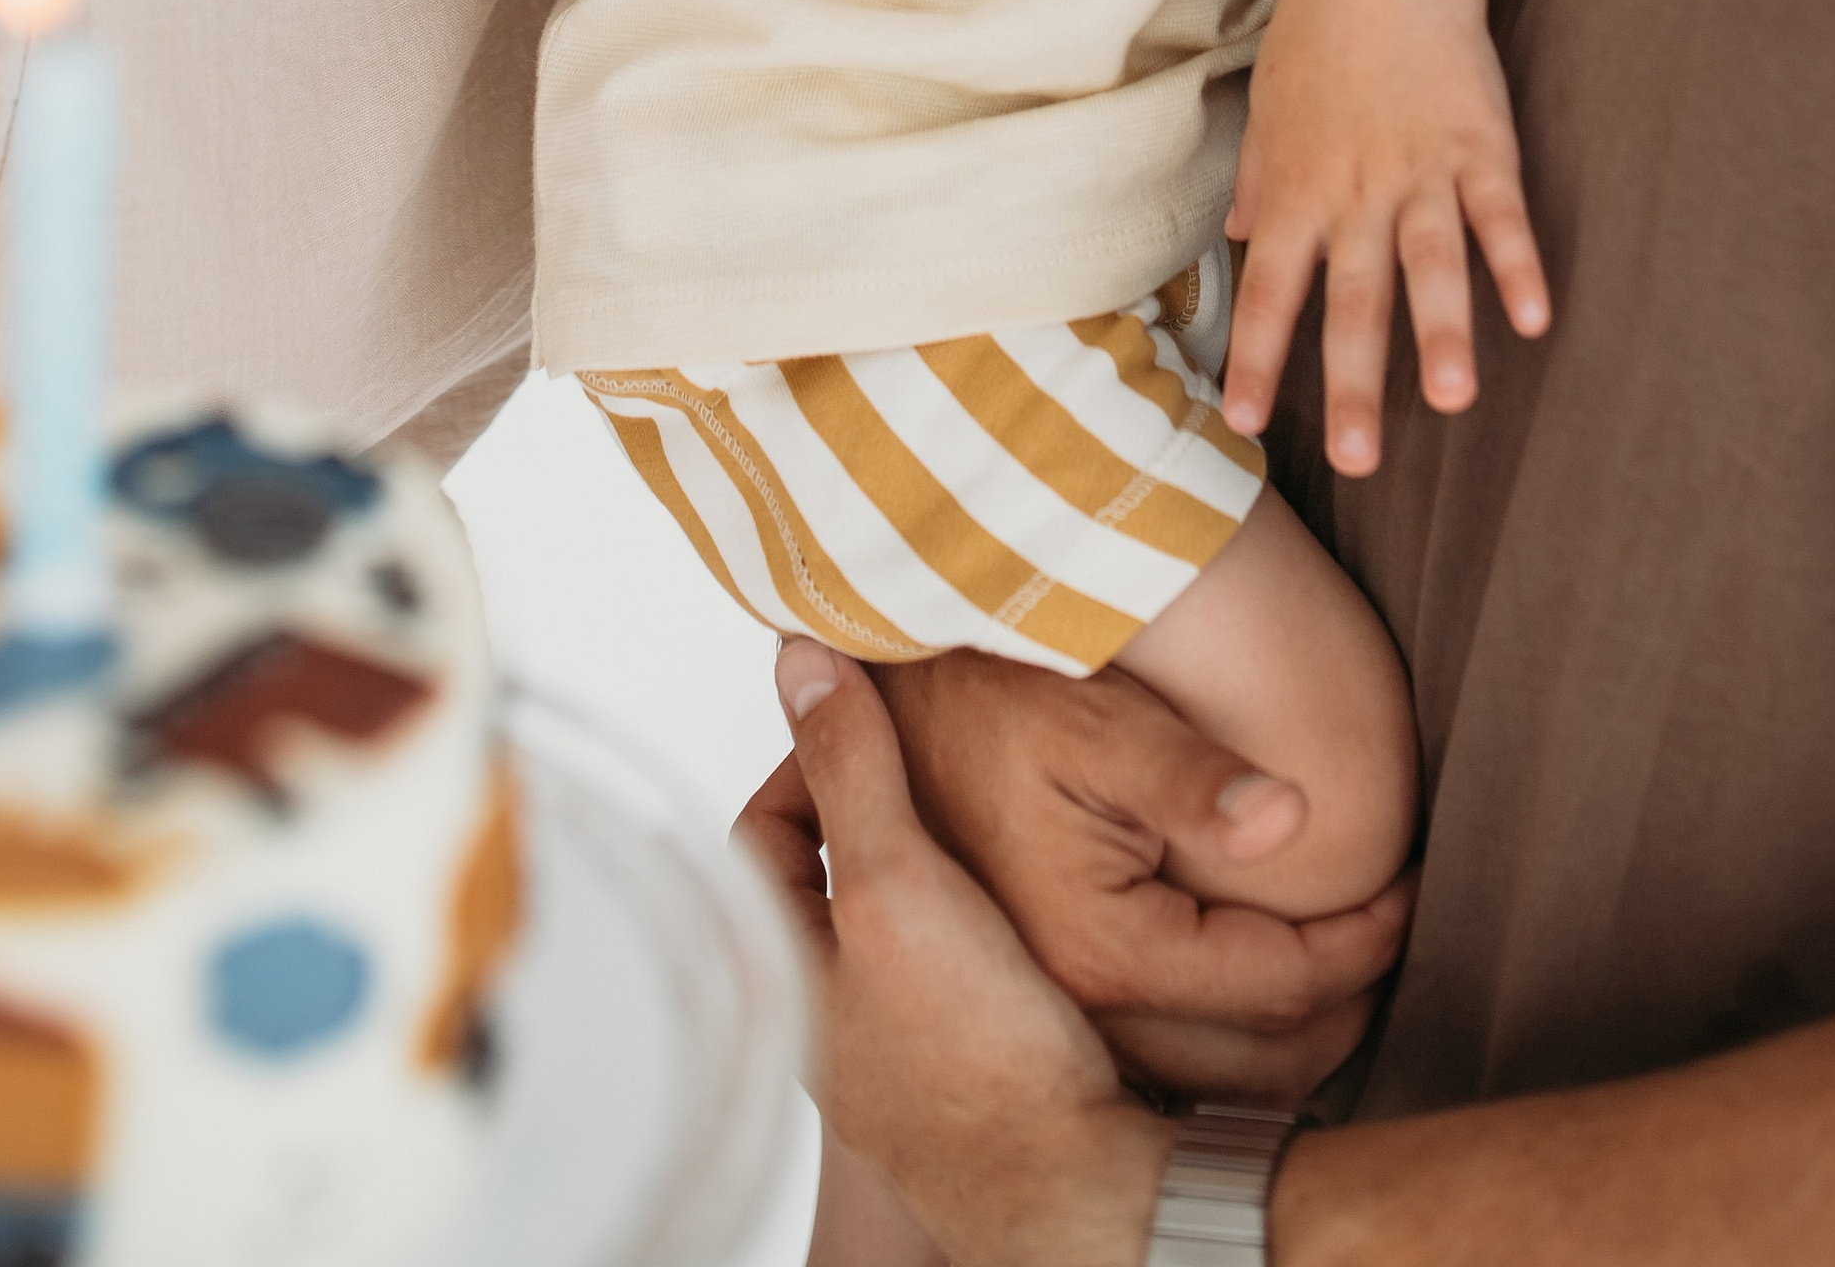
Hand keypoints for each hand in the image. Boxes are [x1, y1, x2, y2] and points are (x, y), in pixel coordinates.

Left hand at [742, 643, 1170, 1266]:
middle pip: (830, 874)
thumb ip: (849, 767)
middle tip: (936, 754)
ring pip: (898, 918)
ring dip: (937, 859)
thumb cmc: (975, 1052)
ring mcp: (898, 1052)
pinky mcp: (967, 1070)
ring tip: (990, 810)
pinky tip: (1028, 891)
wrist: (1072, 1177)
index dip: (808, 763)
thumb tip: (798, 658)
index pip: (762, 836)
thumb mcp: (895, 879)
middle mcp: (829, 1021)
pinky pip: (955, 964)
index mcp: (785, 978)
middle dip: (880, 805)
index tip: (866, 721)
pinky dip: (980, 914)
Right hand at [869, 648, 1410, 1101]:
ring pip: (1218, 1076)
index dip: (1364, 941)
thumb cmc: (994, 702)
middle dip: (1346, 1003)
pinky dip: (1233, 1036)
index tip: (1412, 887)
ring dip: (1295, 1030)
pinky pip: (1171, 1058)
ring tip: (1349, 962)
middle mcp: (1082, 1008)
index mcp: (1104, 950)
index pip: (1278, 980)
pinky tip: (1261, 983)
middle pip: (1260, 1057)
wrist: (893, 713)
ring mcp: (1061, 1019)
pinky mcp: (1050, 1006)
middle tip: (1397, 934)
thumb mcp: (1093, 725)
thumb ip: (1193, 778)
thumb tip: (1297, 815)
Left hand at [1224, 0, 1548, 472]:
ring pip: (1432, 264)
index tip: (1244, 422)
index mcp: (1296, 190)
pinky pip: (1500, 214)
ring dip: (1444, 333)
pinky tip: (1535, 317)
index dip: (1257, 356)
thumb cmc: (1316, 38)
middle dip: (1355, 383)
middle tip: (1358, 461)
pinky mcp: (1481, 146)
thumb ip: (1256, 185)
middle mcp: (1355, 193)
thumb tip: (1234, 243)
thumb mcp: (1265, 111)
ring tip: (1454, 401)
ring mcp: (1422, 171)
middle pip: (1354, 300)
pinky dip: (1518, 264)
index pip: (1268, 289)